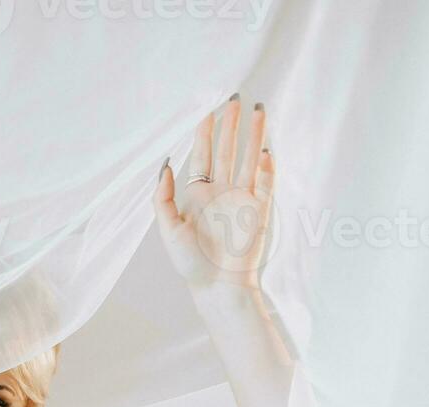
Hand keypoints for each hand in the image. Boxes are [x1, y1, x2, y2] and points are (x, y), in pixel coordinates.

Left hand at [156, 96, 274, 290]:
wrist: (218, 285)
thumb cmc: (190, 263)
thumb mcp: (167, 229)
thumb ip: (162, 198)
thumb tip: (165, 165)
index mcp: (198, 194)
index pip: (202, 155)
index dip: (205, 132)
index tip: (208, 110)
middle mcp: (221, 191)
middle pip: (226, 150)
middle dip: (230, 125)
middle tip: (235, 99)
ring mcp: (242, 198)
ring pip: (248, 158)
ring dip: (253, 135)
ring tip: (258, 110)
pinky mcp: (260, 208)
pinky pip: (265, 180)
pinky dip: (266, 164)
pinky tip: (265, 146)